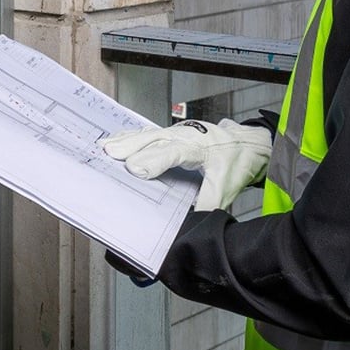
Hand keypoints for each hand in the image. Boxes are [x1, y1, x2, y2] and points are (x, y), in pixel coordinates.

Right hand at [101, 119, 272, 211]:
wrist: (246, 143)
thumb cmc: (236, 161)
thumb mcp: (228, 185)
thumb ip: (210, 201)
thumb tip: (195, 218)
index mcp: (199, 146)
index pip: (173, 152)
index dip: (154, 160)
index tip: (136, 169)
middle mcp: (184, 135)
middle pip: (154, 139)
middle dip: (131, 147)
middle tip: (109, 154)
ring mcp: (175, 131)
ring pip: (147, 134)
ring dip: (125, 141)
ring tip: (104, 148)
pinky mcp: (170, 133)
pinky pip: (146, 134)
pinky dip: (129, 137)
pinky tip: (114, 141)